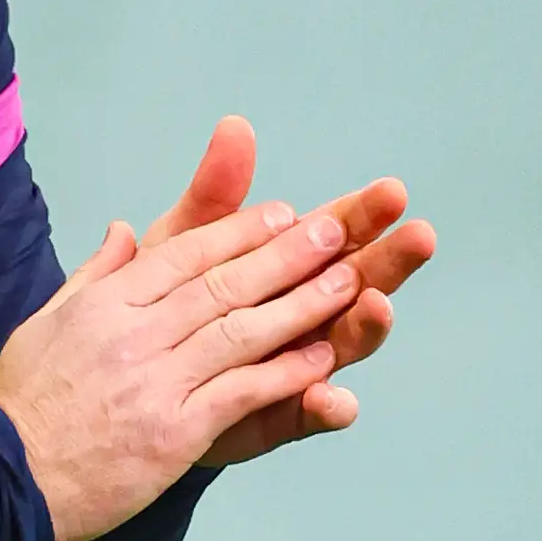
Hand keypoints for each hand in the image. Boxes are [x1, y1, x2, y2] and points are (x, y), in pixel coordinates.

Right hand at [0, 200, 367, 540]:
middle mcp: (134, 331)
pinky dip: (285, 373)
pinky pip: (240, 392)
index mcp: (106, 302)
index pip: (184, 255)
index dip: (238, 232)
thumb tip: (124, 231)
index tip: (282, 213)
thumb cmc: (24, 402)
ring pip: (241, 330)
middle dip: (286, 254)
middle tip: (334, 230)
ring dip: (301, 305)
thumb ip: (94, 275)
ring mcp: (156, 380)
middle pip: (222, 283)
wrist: (3, 476)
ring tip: (347, 282)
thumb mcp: (47, 321)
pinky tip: (323, 359)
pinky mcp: (173, 431)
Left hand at [145, 116, 434, 465]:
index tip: (393, 190)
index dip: (362, 213)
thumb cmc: (163, 303)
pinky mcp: (273, 414)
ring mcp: (294, 366)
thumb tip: (236, 126)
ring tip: (379, 306)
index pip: (334, 232)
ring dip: (366, 327)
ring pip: (342, 344)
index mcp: (285, 267)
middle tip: (418, 236)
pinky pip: (305, 414)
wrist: (124, 381)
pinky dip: (324, 407)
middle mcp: (302, 314)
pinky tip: (337, 400)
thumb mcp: (181, 243)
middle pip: (355, 283)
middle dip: (387, 261)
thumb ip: (214, 194)